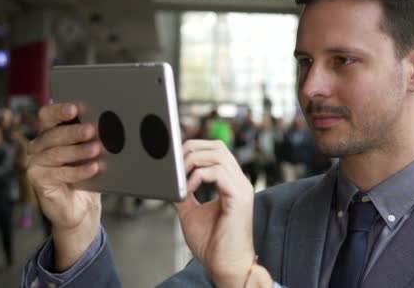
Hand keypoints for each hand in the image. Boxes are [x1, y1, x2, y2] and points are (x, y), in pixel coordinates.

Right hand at [27, 103, 101, 270]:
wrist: (82, 207)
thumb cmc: (87, 174)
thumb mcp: (91, 152)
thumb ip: (93, 138)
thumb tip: (111, 124)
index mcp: (50, 132)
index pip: (48, 115)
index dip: (58, 110)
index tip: (75, 109)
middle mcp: (39, 145)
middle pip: (52, 134)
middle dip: (74, 132)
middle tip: (92, 130)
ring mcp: (36, 162)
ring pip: (56, 153)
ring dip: (78, 151)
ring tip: (97, 149)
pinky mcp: (37, 179)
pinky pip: (59, 173)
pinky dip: (78, 171)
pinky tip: (94, 168)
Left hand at [176, 140, 257, 286]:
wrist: (225, 266)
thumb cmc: (212, 244)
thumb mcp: (191, 212)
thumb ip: (185, 193)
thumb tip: (171, 180)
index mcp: (231, 183)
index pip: (217, 151)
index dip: (195, 148)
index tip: (176, 160)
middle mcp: (239, 182)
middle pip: (218, 147)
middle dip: (192, 150)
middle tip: (176, 165)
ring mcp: (242, 188)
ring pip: (218, 155)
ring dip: (193, 163)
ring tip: (181, 179)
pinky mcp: (239, 197)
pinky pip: (218, 172)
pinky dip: (198, 177)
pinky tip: (189, 190)